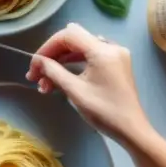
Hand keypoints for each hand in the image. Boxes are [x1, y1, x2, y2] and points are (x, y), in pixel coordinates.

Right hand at [26, 23, 150, 144]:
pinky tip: (61, 79)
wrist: (131, 130)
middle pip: (73, 40)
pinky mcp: (115, 65)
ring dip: (60, 62)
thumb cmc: (104, 111)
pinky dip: (73, 65)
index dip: (47, 48)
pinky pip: (89, 57)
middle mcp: (111, 47)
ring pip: (79, 49)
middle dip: (52, 56)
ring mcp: (115, 55)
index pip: (68, 36)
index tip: (34, 66)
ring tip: (46, 83)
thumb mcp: (74, 91)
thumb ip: (53, 71)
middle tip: (37, 76)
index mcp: (103, 51)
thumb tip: (36, 61)